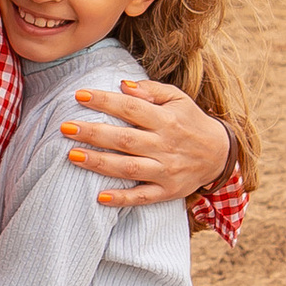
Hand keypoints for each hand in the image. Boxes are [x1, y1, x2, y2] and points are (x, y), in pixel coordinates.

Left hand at [60, 78, 231, 207]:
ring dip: (100, 163)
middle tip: (65, 127)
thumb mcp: (178, 98)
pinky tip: (100, 198)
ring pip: (129, 168)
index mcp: (167, 120)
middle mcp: (165, 145)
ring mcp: (166, 171)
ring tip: (72, 156)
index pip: (131, 108)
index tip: (79, 95)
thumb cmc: (191, 121)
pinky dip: (122, 199)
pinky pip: (143, 197)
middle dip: (93, 133)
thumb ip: (151, 90)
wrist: (220, 154)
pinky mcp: (168, 192)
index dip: (105, 101)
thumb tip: (123, 85)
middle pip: (124, 139)